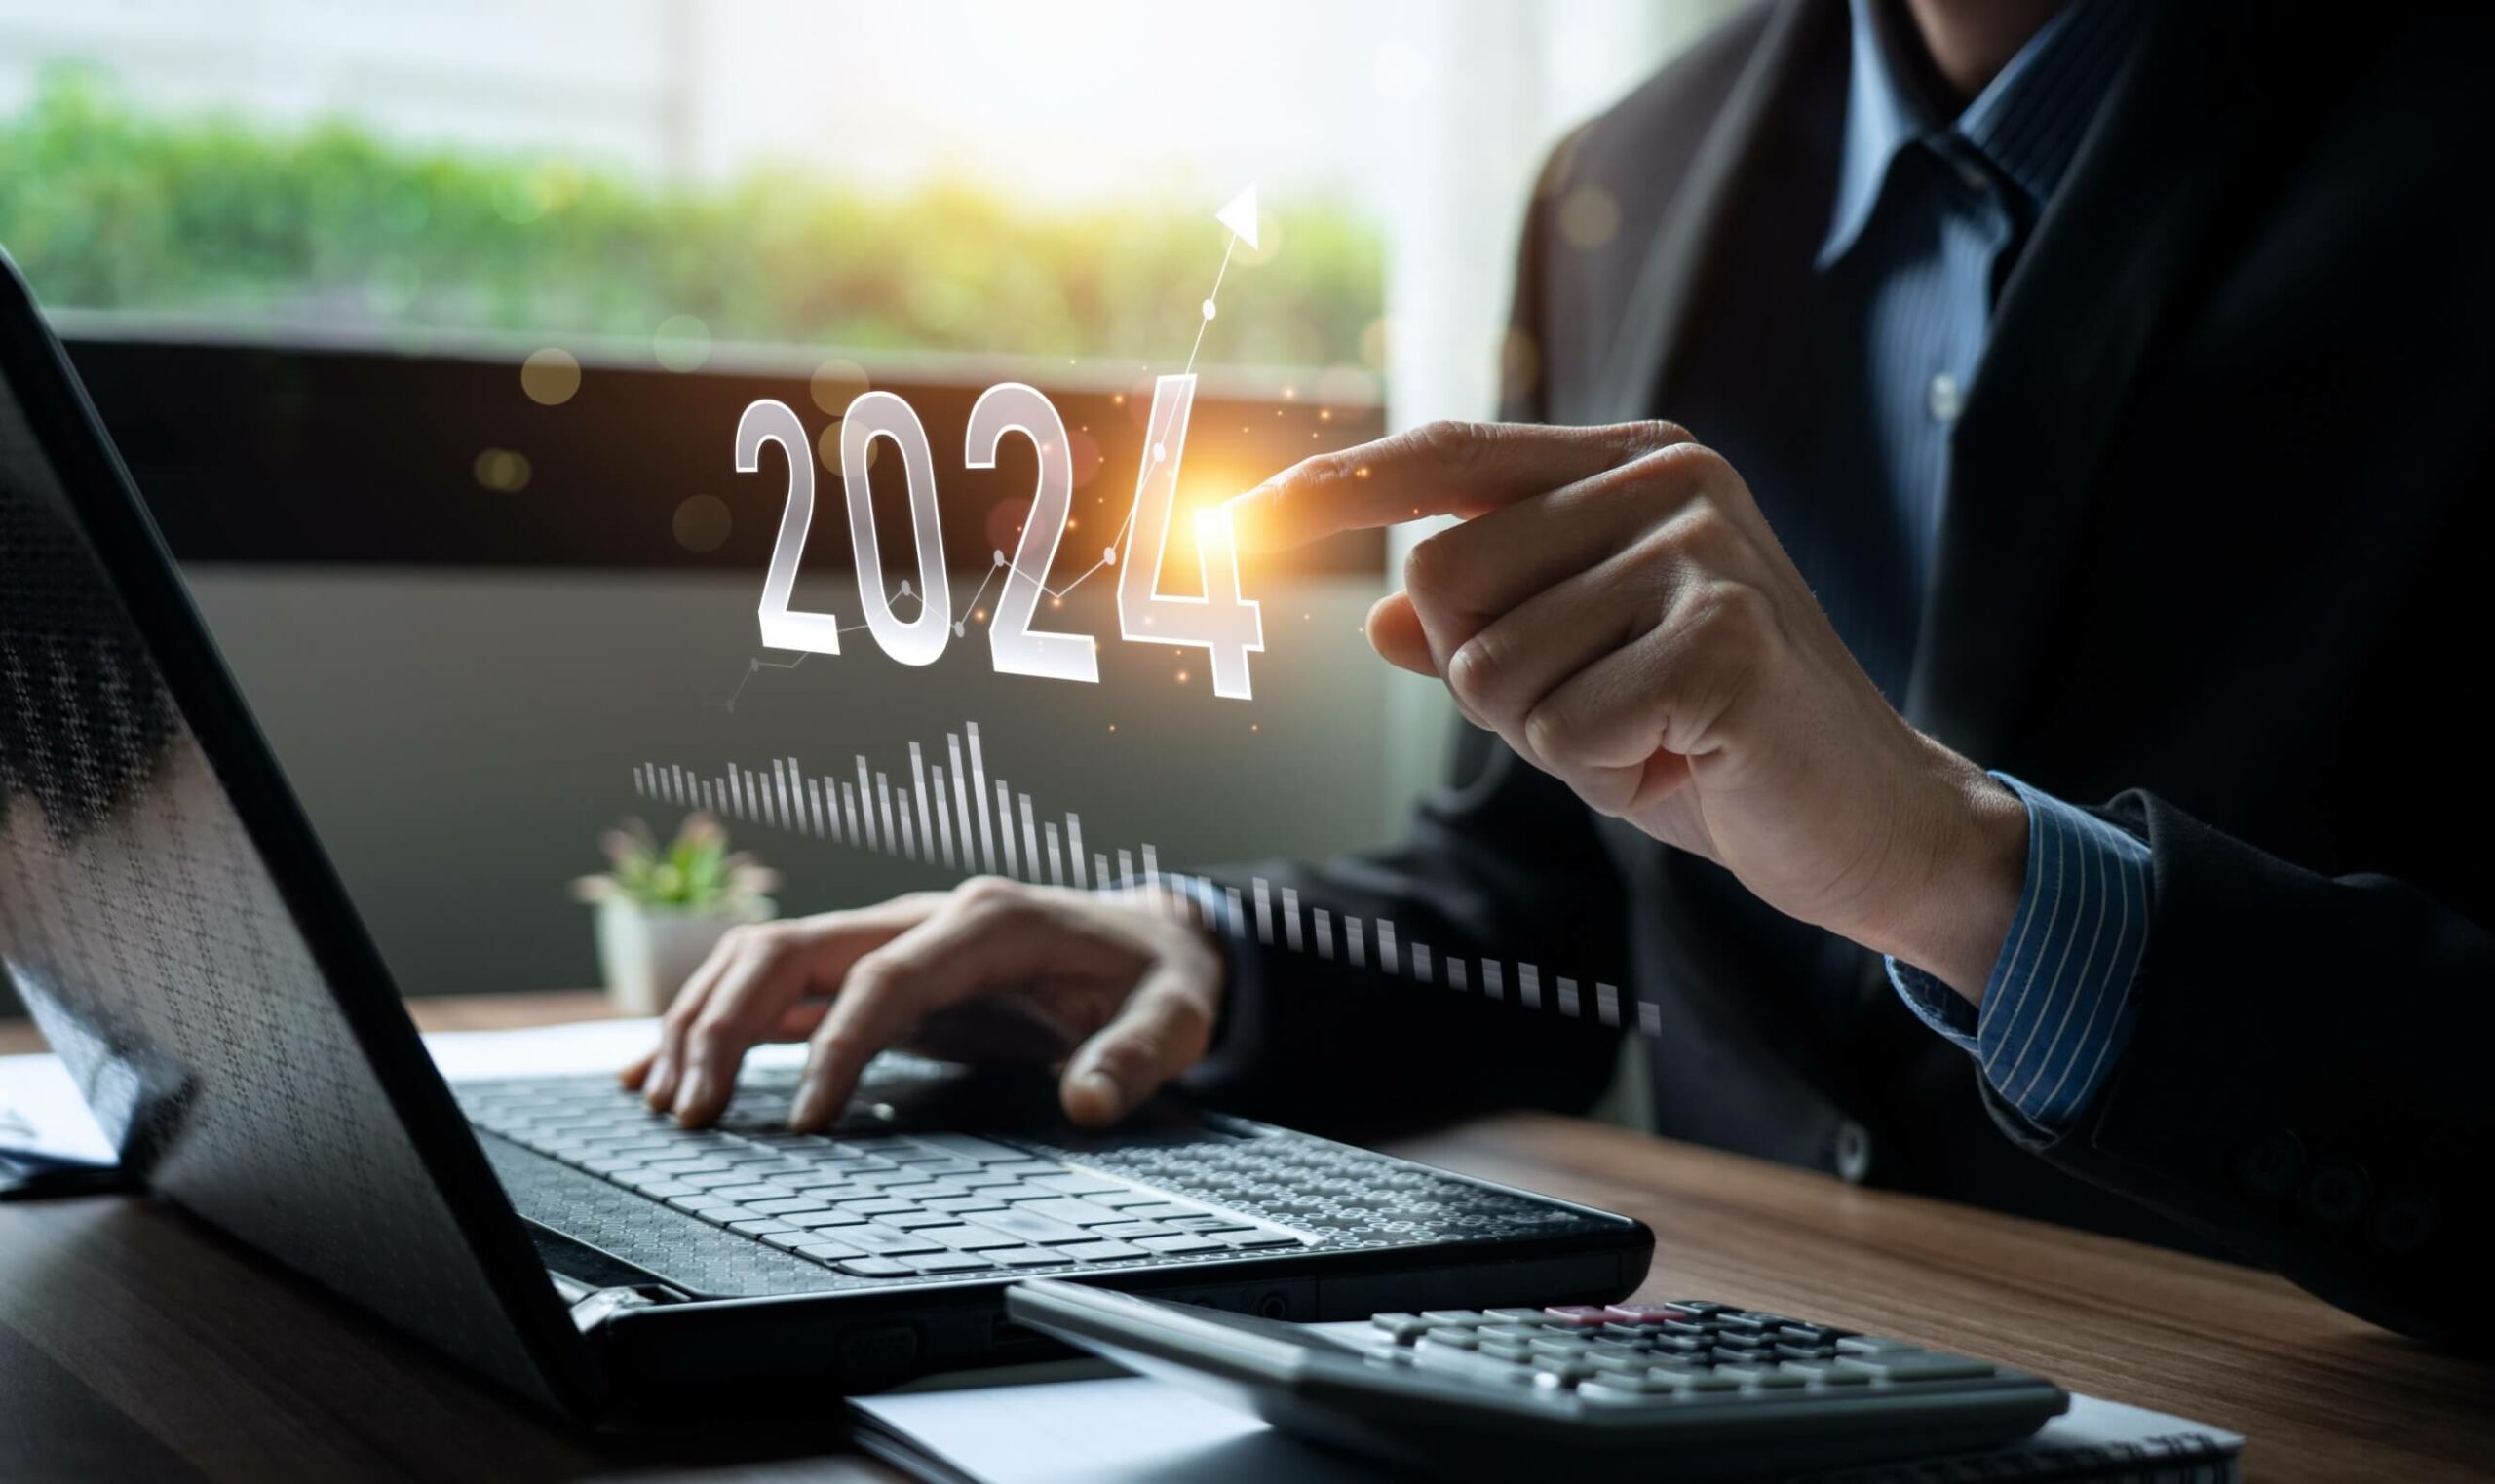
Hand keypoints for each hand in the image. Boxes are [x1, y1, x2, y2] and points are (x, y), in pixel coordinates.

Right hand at [618, 879, 1223, 1128]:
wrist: (1157, 937)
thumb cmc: (1158, 976)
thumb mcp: (1174, 1015)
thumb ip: (1134, 1056)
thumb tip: (1088, 1103)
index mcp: (989, 920)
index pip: (886, 977)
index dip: (837, 1046)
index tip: (805, 1120)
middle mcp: (926, 916)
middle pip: (796, 947)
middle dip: (729, 1024)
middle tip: (692, 1113)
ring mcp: (894, 934)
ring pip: (769, 956)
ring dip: (707, 1018)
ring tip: (662, 1099)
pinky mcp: (879, 966)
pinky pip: (783, 983)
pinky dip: (721, 1018)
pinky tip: (668, 1065)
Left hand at [1225, 420, 2026, 999]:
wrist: (1869, 821)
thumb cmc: (1714, 745)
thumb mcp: (1579, 681)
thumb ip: (1487, 633)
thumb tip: (1378, 611)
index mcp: (1628, 465)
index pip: (1448, 455)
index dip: (1337, 488)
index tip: (1234, 521)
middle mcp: (1665, 478)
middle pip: (1445, 578)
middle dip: (1497, 684)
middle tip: (1613, 715)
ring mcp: (1699, 548)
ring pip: (1494, 668)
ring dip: (1557, 742)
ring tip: (1657, 741)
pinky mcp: (1722, 634)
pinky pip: (1564, 730)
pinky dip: (1608, 778)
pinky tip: (1690, 763)